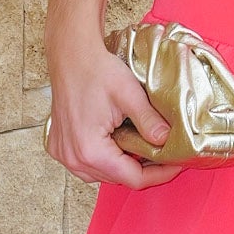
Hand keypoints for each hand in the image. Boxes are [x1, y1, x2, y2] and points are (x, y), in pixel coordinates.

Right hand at [42, 33, 170, 188]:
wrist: (71, 55)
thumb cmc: (96, 70)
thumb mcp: (130, 94)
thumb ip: (149, 120)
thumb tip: (166, 140)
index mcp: (90, 150)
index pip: (132, 178)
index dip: (158, 174)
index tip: (175, 165)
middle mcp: (73, 157)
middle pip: (116, 178)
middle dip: (141, 169)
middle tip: (163, 154)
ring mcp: (63, 153)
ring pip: (100, 174)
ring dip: (121, 166)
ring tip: (141, 149)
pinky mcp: (59, 146)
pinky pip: (85, 164)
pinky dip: (103, 159)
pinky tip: (116, 144)